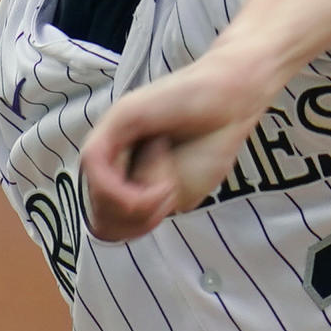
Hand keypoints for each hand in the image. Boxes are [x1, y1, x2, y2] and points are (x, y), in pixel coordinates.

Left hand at [80, 49, 271, 241]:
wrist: (234, 101)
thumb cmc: (210, 143)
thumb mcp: (177, 194)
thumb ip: (142, 209)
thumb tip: (111, 215)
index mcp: (125, 174)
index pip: (105, 221)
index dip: (132, 228)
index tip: (164, 210)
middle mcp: (113, 155)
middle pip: (100, 213)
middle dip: (136, 220)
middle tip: (168, 196)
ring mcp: (112, 134)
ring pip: (98, 193)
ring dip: (138, 205)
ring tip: (168, 186)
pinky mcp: (118, 117)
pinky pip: (96, 164)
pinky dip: (126, 191)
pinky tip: (160, 187)